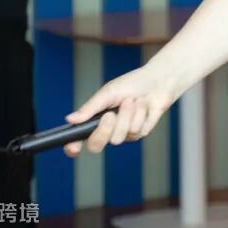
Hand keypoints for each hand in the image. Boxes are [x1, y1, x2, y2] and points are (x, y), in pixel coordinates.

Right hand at [63, 64, 178, 156]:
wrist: (158, 81)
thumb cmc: (131, 84)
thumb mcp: (108, 92)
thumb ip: (90, 107)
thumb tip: (70, 119)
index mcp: (95, 119)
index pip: (79, 139)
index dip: (73, 146)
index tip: (73, 147)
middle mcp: (108, 129)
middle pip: (96, 146)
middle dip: (103, 130)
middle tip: (110, 115)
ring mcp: (124, 133)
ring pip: (118, 138)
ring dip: (126, 116)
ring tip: (132, 101)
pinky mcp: (139, 133)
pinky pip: (135, 131)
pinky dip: (139, 114)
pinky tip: (143, 104)